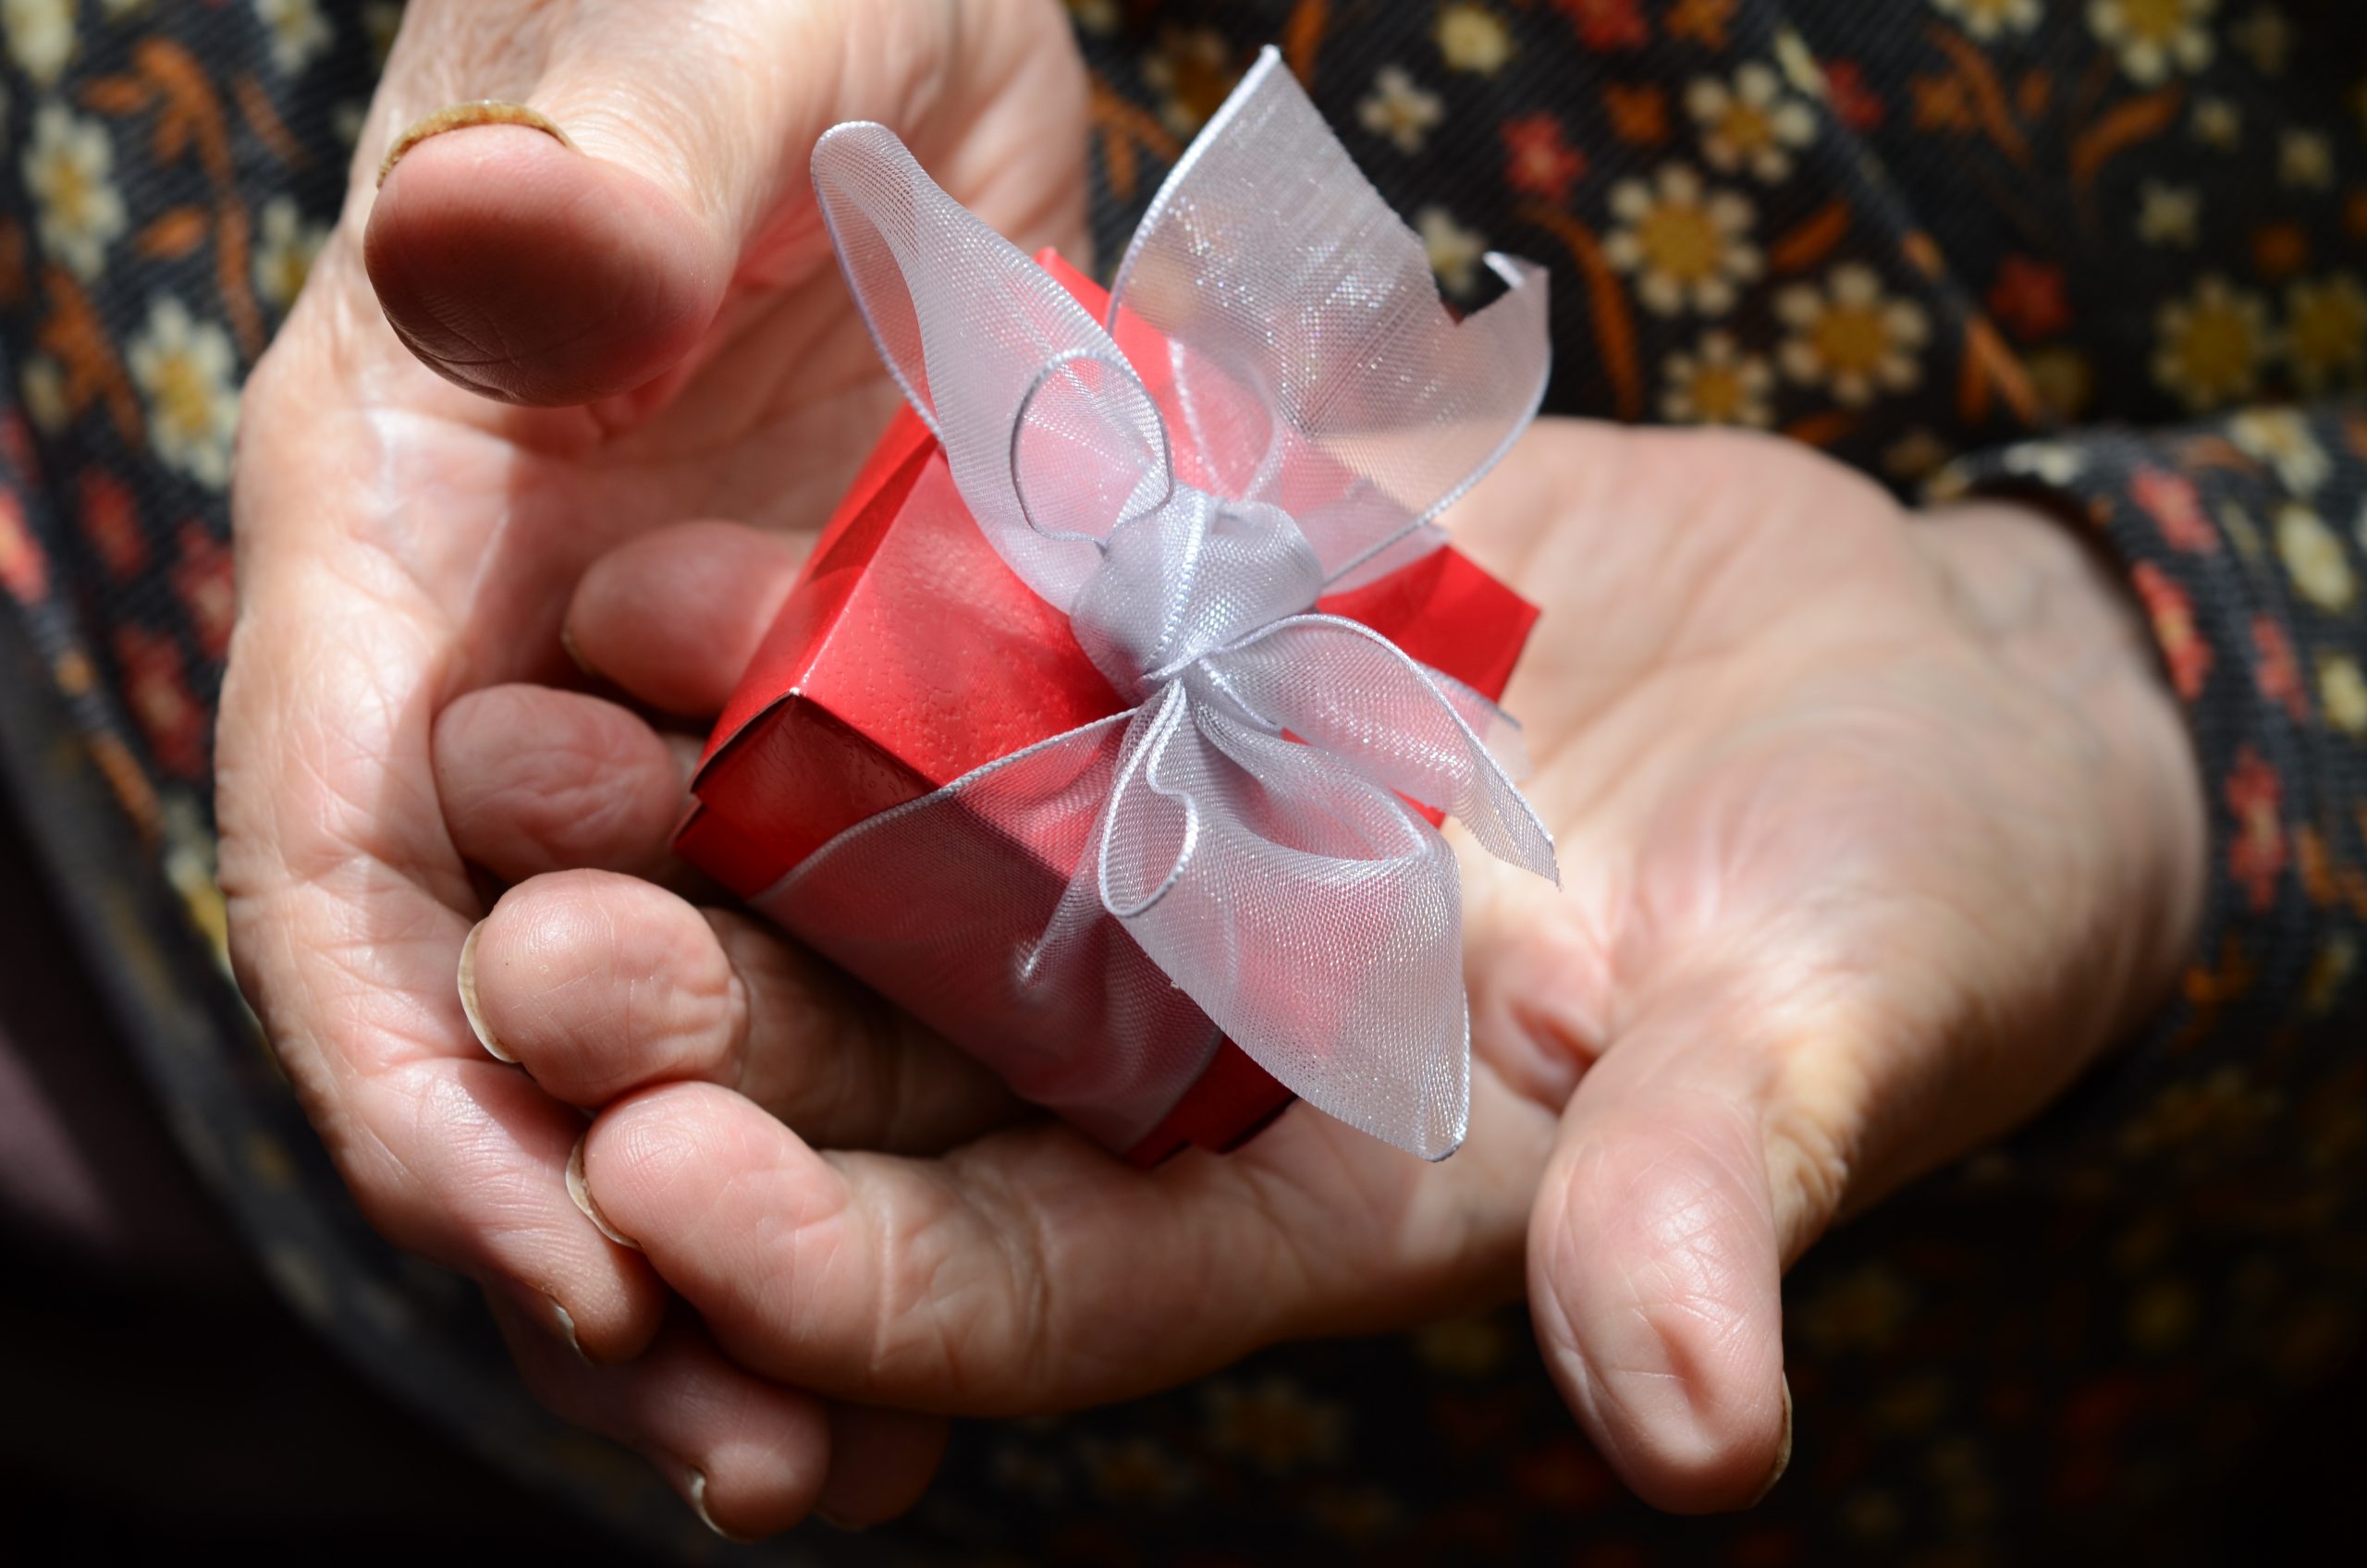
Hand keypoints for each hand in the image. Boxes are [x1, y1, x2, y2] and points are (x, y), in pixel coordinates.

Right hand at [216, 0, 1087, 1534]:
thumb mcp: (682, 29)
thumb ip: (586, 154)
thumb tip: (488, 255)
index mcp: (411, 536)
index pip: (352, 855)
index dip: (430, 1084)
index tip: (571, 1274)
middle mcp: (533, 663)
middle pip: (523, 1004)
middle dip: (615, 1242)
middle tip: (763, 1461)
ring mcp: (704, 705)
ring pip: (699, 1019)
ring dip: (766, 1238)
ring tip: (857, 1458)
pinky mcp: (867, 708)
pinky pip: (865, 939)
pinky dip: (910, 1102)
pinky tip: (1001, 1249)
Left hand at [441, 418, 2205, 1519]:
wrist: (1911, 680)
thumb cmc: (1916, 906)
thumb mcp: (1833, 1029)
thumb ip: (1714, 1187)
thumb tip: (1704, 1429)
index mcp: (1311, 1186)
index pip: (1035, 1283)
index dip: (853, 1269)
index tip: (669, 1207)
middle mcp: (1191, 1027)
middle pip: (898, 1067)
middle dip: (703, 1028)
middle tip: (532, 959)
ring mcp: (1168, 824)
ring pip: (880, 851)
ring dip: (694, 811)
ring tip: (509, 754)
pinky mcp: (1183, 640)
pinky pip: (970, 634)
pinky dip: (833, 606)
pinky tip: (677, 571)